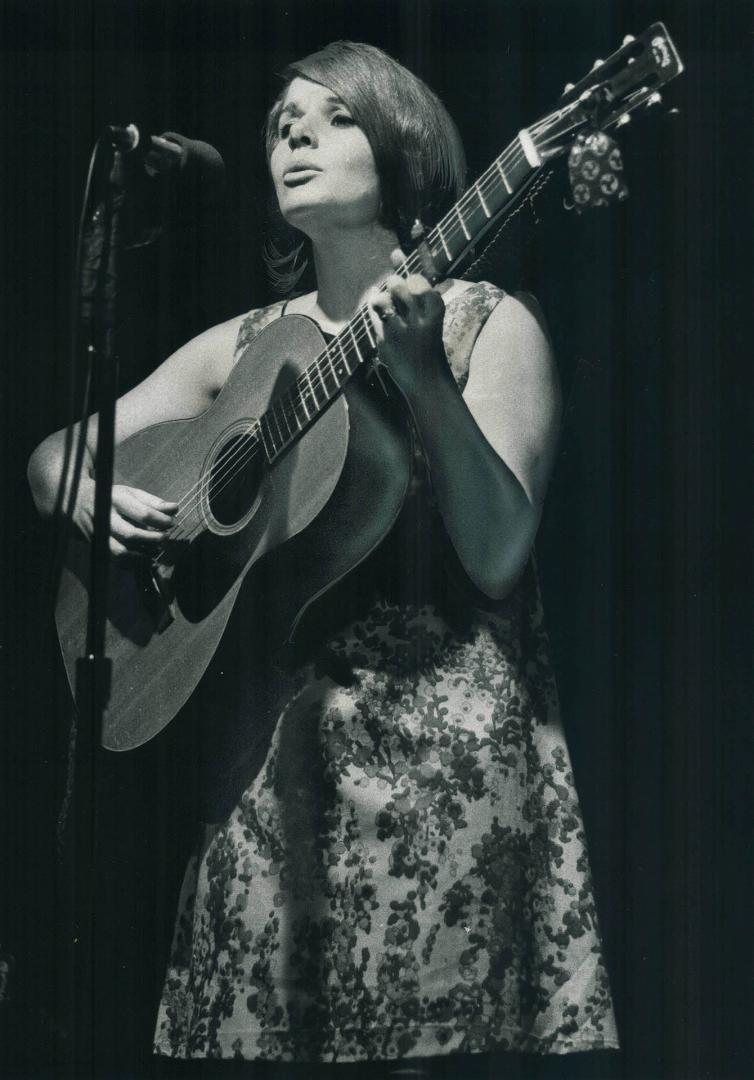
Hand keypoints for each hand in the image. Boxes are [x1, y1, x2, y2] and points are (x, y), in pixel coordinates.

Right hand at [73, 478, 177, 557]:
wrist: (77, 503)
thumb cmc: (111, 498)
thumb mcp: (131, 493)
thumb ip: (153, 502)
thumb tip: (175, 509)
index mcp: (115, 500)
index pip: (142, 513)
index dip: (161, 521)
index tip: (171, 522)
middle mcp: (104, 518)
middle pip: (130, 535)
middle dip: (152, 539)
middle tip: (165, 537)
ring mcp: (98, 535)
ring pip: (120, 552)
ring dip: (142, 555)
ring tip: (156, 550)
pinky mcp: (96, 547)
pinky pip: (115, 561)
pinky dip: (132, 563)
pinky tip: (145, 559)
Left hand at [368, 248, 447, 400]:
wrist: (427, 380)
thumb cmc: (427, 339)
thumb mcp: (428, 311)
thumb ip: (412, 282)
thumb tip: (394, 251)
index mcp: (436, 308)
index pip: (416, 278)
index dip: (408, 273)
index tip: (400, 263)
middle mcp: (420, 317)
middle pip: (397, 284)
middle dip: (393, 286)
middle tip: (400, 301)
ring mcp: (402, 330)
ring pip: (382, 298)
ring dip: (383, 301)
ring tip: (392, 312)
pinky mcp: (386, 342)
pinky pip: (373, 316)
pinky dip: (376, 315)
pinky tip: (385, 321)